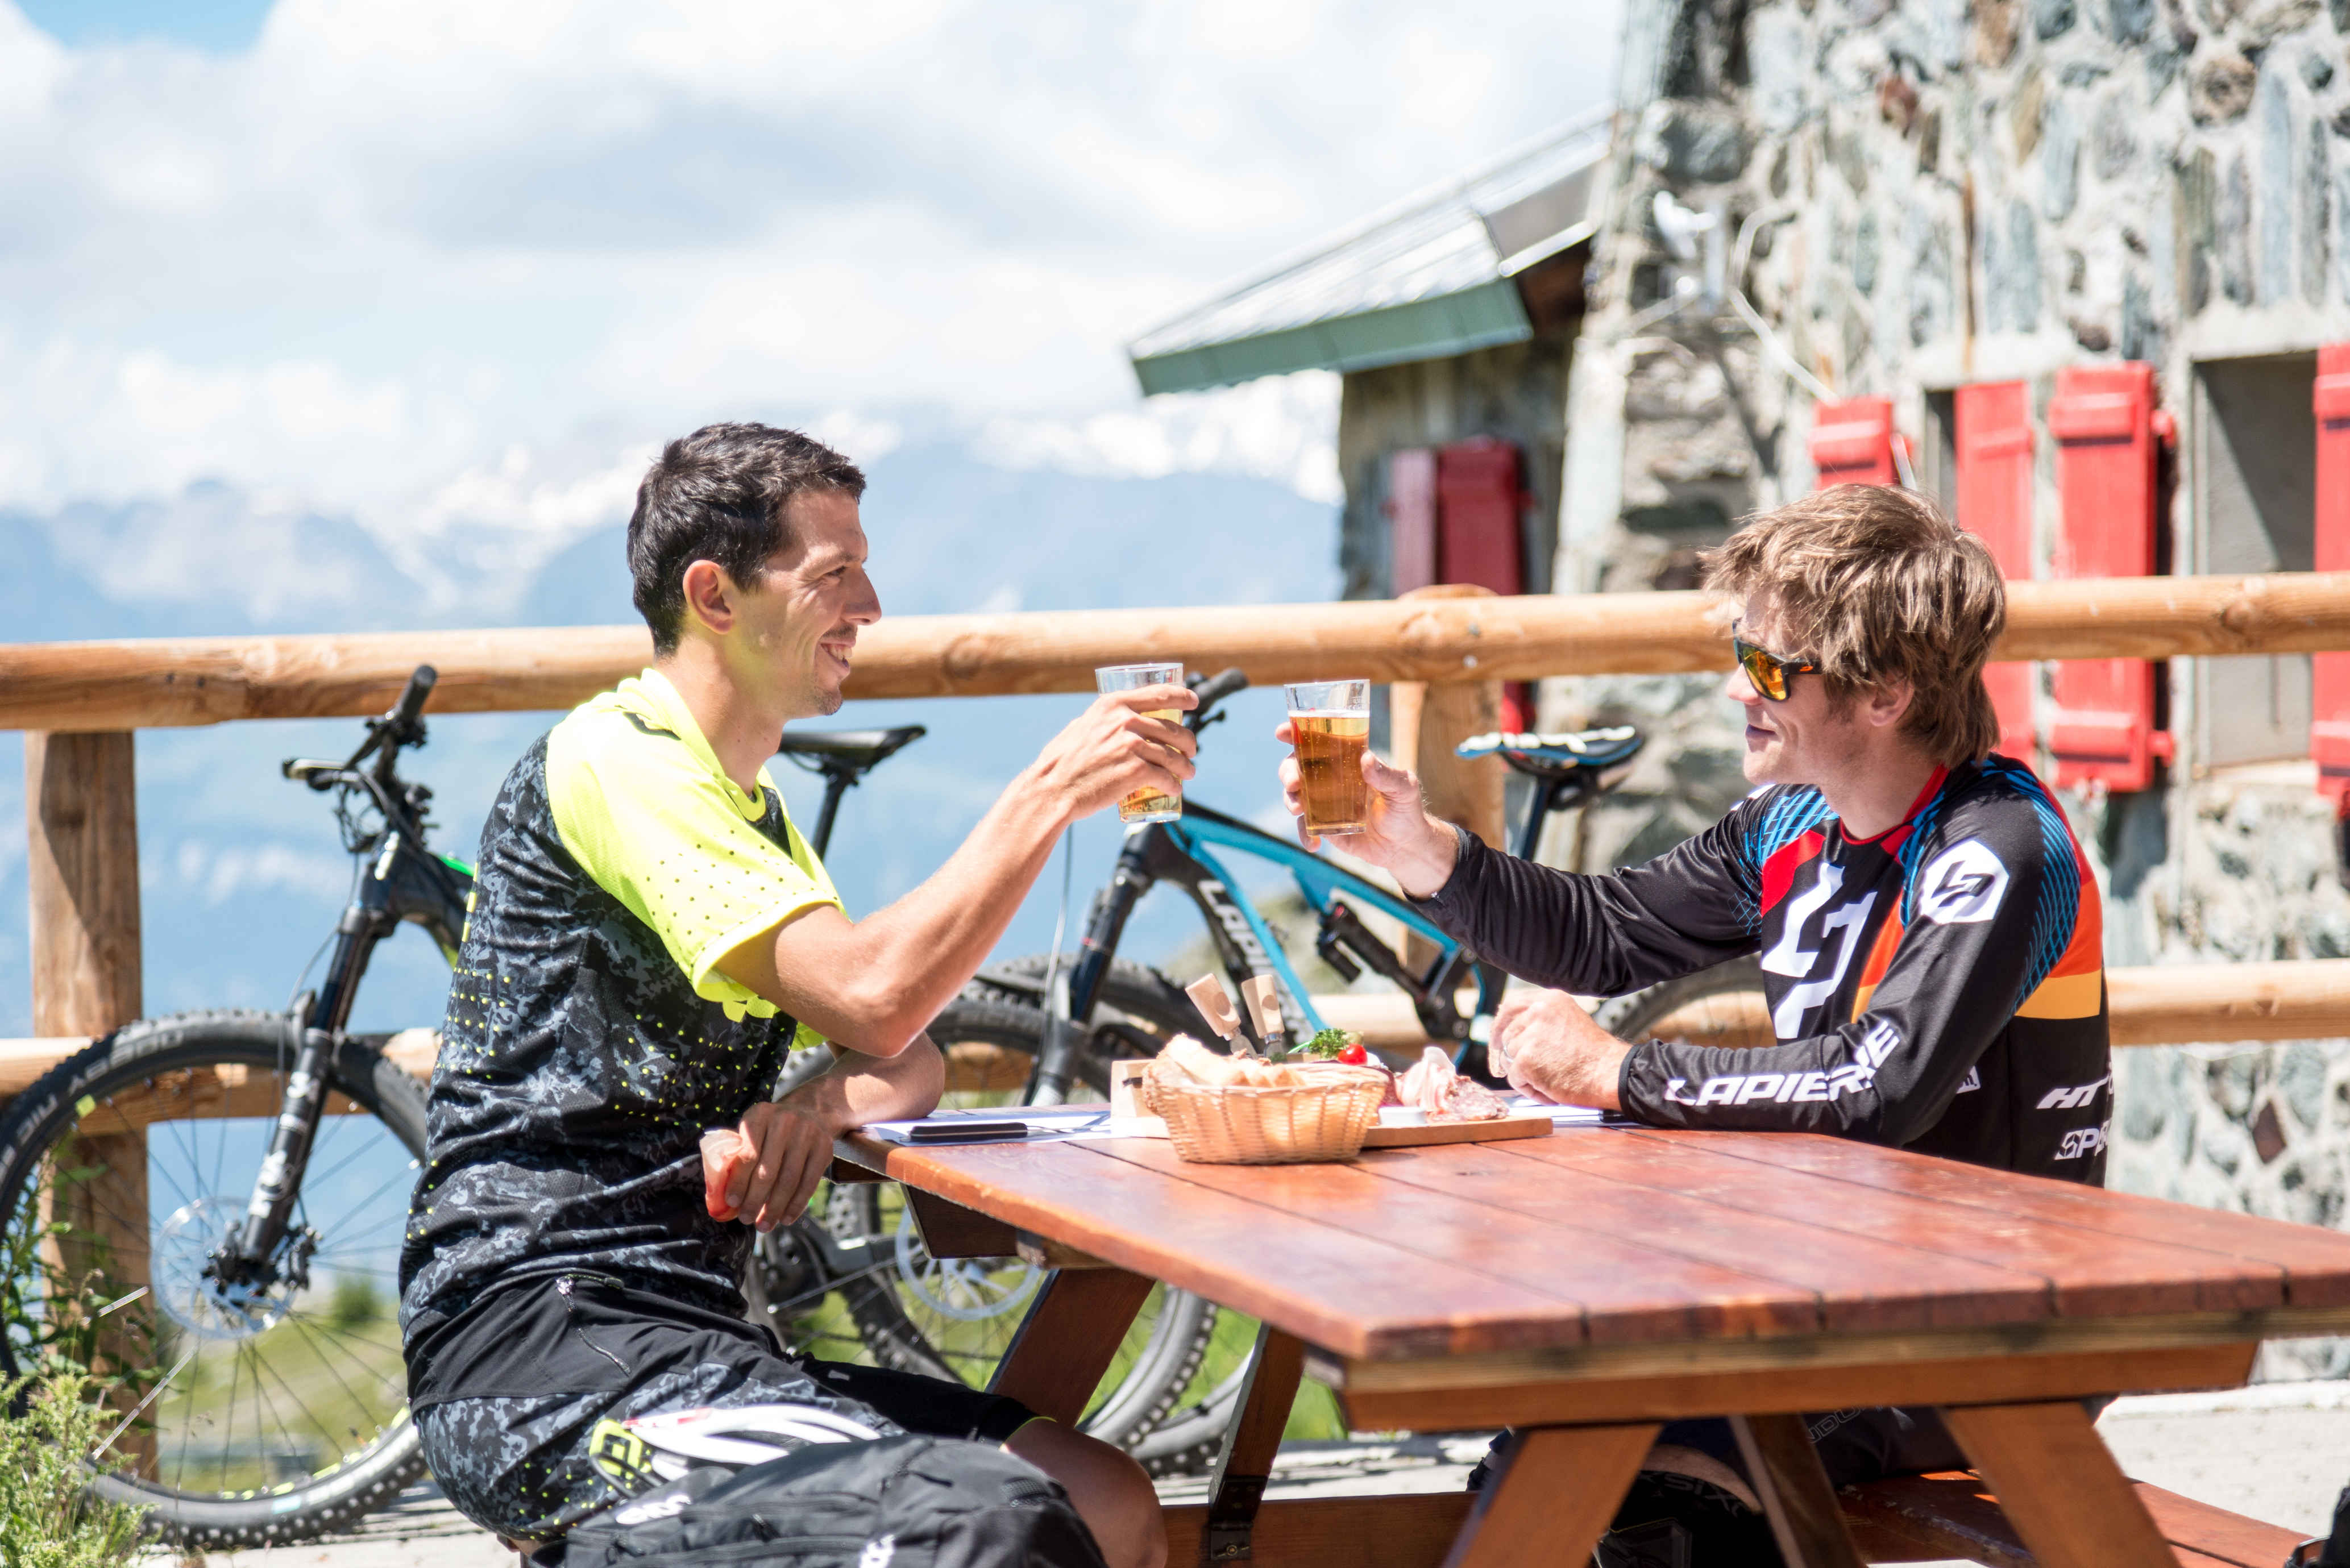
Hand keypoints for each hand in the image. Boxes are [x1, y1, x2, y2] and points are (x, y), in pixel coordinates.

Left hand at [712, 1099, 836, 1230]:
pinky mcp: (824, 1148)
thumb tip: (724, 1200)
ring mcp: (808, 1133)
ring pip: (789, 1180)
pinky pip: (809, 1183)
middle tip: (746, 1219)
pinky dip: (796, 1205)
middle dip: (755, 1200)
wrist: (809, 1112)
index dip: (738, 1182)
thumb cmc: (770, 1131)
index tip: (731, 1203)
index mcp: (760, 1115)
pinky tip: (785, 1218)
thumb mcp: (752, 1131)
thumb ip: (738, 1156)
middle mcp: (785, 1121)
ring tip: (764, 1225)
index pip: (748, 1154)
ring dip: (775, 1207)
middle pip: (768, 1170)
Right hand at [1032, 684, 1197, 821]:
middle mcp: (1126, 720)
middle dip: (1188, 741)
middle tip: (1191, 751)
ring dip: (1186, 767)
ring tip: (1188, 773)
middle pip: (1172, 729)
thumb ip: (1104, 720)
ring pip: (1173, 756)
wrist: (1052, 790)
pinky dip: (1174, 786)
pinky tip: (1175, 789)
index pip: (1160, 693)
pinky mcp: (1137, 772)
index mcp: (1113, 704)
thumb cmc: (1062, 762)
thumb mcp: (1082, 726)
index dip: (1183, 696)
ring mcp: (1133, 746)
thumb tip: (1120, 719)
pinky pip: (1166, 778)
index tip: (1194, 701)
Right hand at [1274, 720, 1458, 897]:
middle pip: (1297, 766)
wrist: (1405, 846)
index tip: (1282, 732)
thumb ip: (1386, 775)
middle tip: (1294, 783)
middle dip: (1288, 771)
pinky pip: (1305, 827)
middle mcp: (1331, 778)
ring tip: (1298, 809)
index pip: (1320, 741)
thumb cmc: (1406, 810)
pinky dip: (1304, 834)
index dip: (1298, 733)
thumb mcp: (1404, 789)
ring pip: (1294, 794)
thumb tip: (1366, 759)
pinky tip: (1314, 844)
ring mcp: (1324, 802)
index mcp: (1348, 761)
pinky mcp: (1324, 826)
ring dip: (1289, 799)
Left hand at [1488, 987, 1628, 1109]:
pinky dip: (1529, 1088)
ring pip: (1510, 1059)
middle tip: (1530, 1069)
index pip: (1510, 1006)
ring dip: (1525, 1073)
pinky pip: (1515, 1079)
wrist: (1610, 1073)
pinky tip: (1550, 1087)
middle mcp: (1538, 1012)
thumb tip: (1512, 1029)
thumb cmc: (1594, 1054)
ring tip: (1552, 1076)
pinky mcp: (1526, 1060)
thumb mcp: (1569, 1021)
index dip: (1500, 1024)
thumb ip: (1543, 1020)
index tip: (1496, 1039)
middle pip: (1507, 1035)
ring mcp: (1530, 1036)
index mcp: (1549, 1000)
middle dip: (1513, 1055)